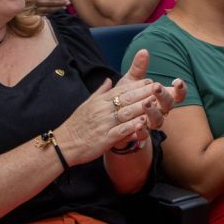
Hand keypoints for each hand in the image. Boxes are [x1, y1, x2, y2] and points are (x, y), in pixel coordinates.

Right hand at [59, 52, 186, 164]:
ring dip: (141, 108)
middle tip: (159, 88)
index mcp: (100, 101)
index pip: (121, 90)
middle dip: (144, 92)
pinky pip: (120, 131)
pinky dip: (131, 127)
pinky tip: (143, 124)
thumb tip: (109, 80)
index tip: (150, 81)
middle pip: (126, 99)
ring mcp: (104, 124)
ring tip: (155, 103)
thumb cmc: (77, 124)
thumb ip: (101, 92)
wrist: (64, 144)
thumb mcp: (87, 104)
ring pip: (125, 113)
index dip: (137, 85)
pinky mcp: (104, 139)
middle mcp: (102, 110)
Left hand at [115, 48, 186, 143]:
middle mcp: (159, 112)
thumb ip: (138, 68)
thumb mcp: (130, 82)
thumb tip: (143, 50)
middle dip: (164, 96)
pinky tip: (137, 124)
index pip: (176, 94)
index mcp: (160, 98)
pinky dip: (142, 131)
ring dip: (153, 112)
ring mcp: (149, 124)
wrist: (113, 121)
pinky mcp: (138, 135)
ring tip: (146, 103)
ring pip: (158, 121)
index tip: (178, 81)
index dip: (181, 89)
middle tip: (156, 87)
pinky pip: (143, 135)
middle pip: (169, 106)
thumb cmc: (126, 100)